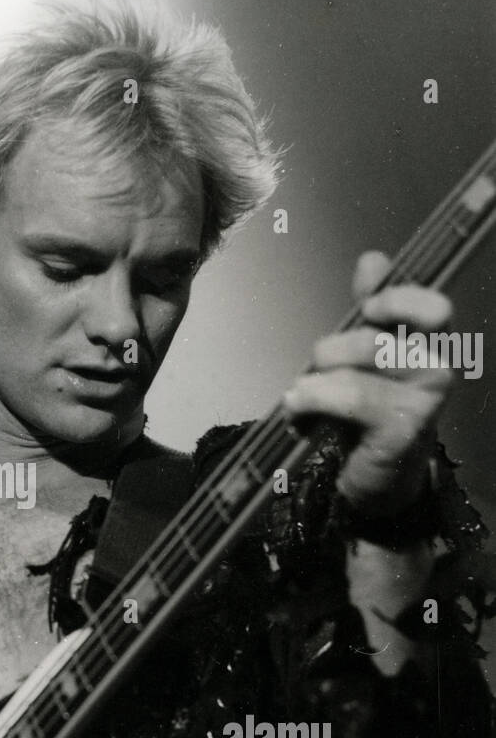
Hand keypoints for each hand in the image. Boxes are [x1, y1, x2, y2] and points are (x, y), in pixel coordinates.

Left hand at [283, 251, 453, 518]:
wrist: (375, 477)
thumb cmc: (368, 414)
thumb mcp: (365, 356)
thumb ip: (370, 309)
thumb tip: (374, 259)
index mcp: (431, 344)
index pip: (431, 307)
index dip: (396, 299)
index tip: (368, 307)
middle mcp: (437, 368)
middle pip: (374, 337)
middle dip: (332, 350)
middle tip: (318, 367)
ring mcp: (425, 401)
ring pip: (356, 366)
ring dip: (316, 381)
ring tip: (302, 396)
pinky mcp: (404, 429)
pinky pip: (349, 397)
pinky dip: (313, 401)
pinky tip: (299, 412)